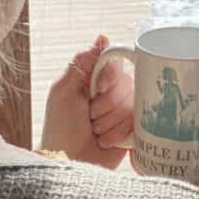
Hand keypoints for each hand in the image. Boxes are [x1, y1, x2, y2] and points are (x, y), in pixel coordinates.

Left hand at [40, 35, 133, 169]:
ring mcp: (123, 112)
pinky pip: (138, 123)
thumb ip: (81, 63)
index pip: (115, 62)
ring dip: (109, 122)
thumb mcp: (63, 92)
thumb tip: (102, 37)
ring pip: (131, 105)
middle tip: (89, 117)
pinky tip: (105, 141)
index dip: (109, 76)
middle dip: (105, 105)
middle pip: (125, 84)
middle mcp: (111, 93)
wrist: (68, 162)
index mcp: (93, 80)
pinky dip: (118, 134)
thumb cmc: (60, 129)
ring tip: (95, 132)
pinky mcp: (133, 131)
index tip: (97, 89)